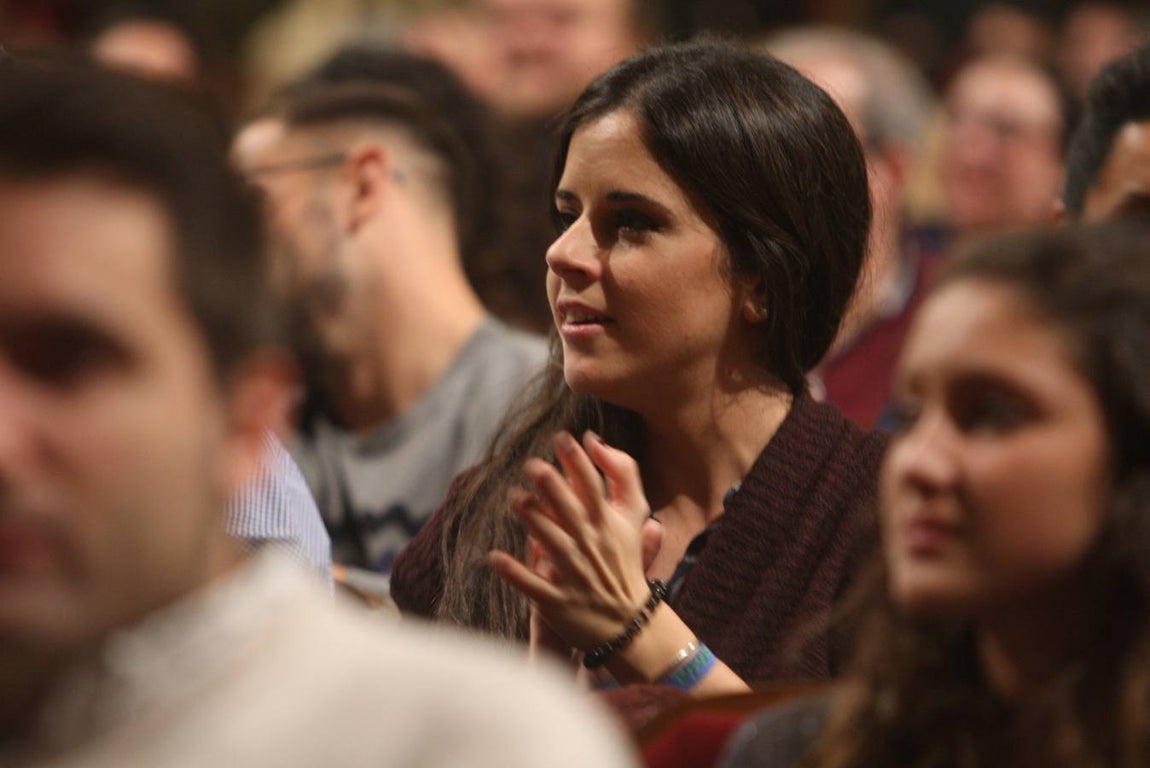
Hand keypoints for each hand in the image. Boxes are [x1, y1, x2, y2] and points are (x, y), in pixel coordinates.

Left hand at [489, 431, 656, 651]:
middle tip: (532, 465)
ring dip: (532, 520)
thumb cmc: (625, 560)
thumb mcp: (634, 517)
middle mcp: (591, 546)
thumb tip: (595, 440)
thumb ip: (623, 475)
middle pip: (570, 512)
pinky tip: (493, 557)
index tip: (561, 438)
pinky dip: (514, 572)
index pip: (593, 487)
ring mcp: (574, 574)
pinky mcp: (557, 600)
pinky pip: (532, 585)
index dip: (578, 460)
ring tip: (514, 498)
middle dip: (552, 487)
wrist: (629, 623)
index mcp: (609, 524)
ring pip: (551, 543)